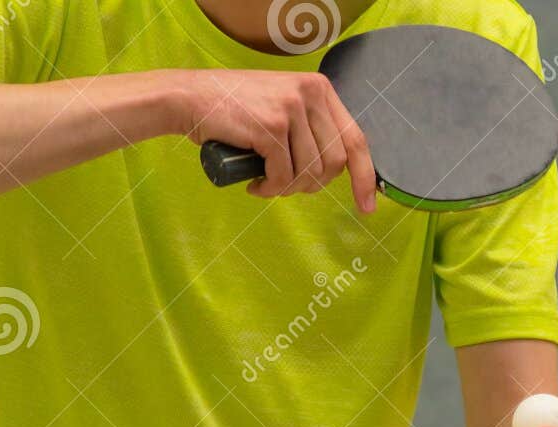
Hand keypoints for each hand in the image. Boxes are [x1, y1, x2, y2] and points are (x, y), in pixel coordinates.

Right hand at [174, 69, 376, 210]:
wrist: (190, 97)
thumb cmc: (234, 109)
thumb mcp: (282, 106)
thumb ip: (310, 126)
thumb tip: (333, 168)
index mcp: (320, 89)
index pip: (356, 140)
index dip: (364, 178)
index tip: (367, 206)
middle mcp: (310, 94)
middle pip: (333, 163)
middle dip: (312, 185)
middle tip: (286, 186)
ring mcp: (290, 109)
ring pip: (309, 173)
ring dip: (288, 189)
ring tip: (267, 184)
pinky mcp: (270, 127)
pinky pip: (283, 176)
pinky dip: (270, 189)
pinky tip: (256, 185)